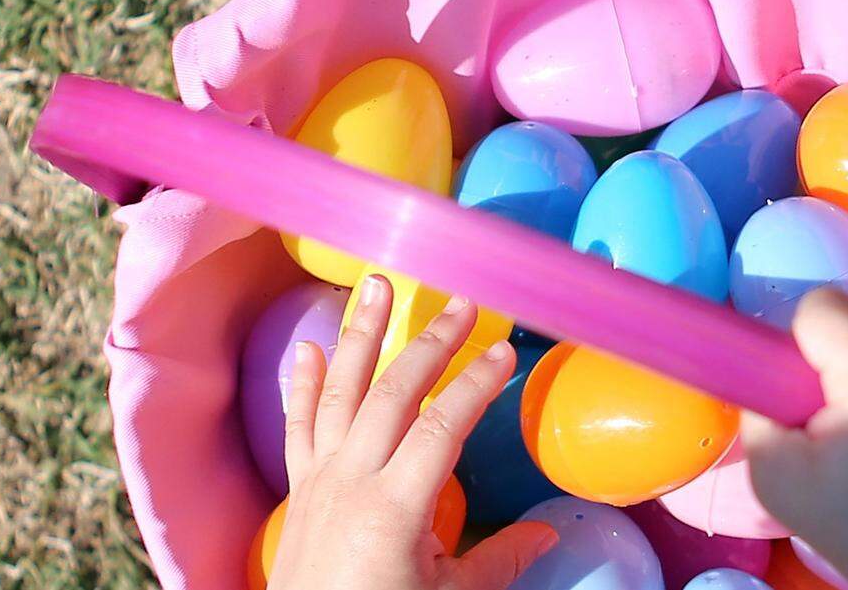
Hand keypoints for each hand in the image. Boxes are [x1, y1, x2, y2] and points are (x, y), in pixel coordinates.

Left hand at [269, 275, 557, 589]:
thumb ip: (500, 560)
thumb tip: (549, 530)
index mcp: (394, 508)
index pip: (443, 427)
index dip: (476, 385)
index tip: (503, 351)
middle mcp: (351, 481)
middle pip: (393, 394)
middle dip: (430, 343)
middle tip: (460, 301)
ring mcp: (318, 480)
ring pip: (340, 392)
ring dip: (359, 335)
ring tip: (376, 286)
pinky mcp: (298, 489)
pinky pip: (298, 425)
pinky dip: (303, 384)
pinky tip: (309, 347)